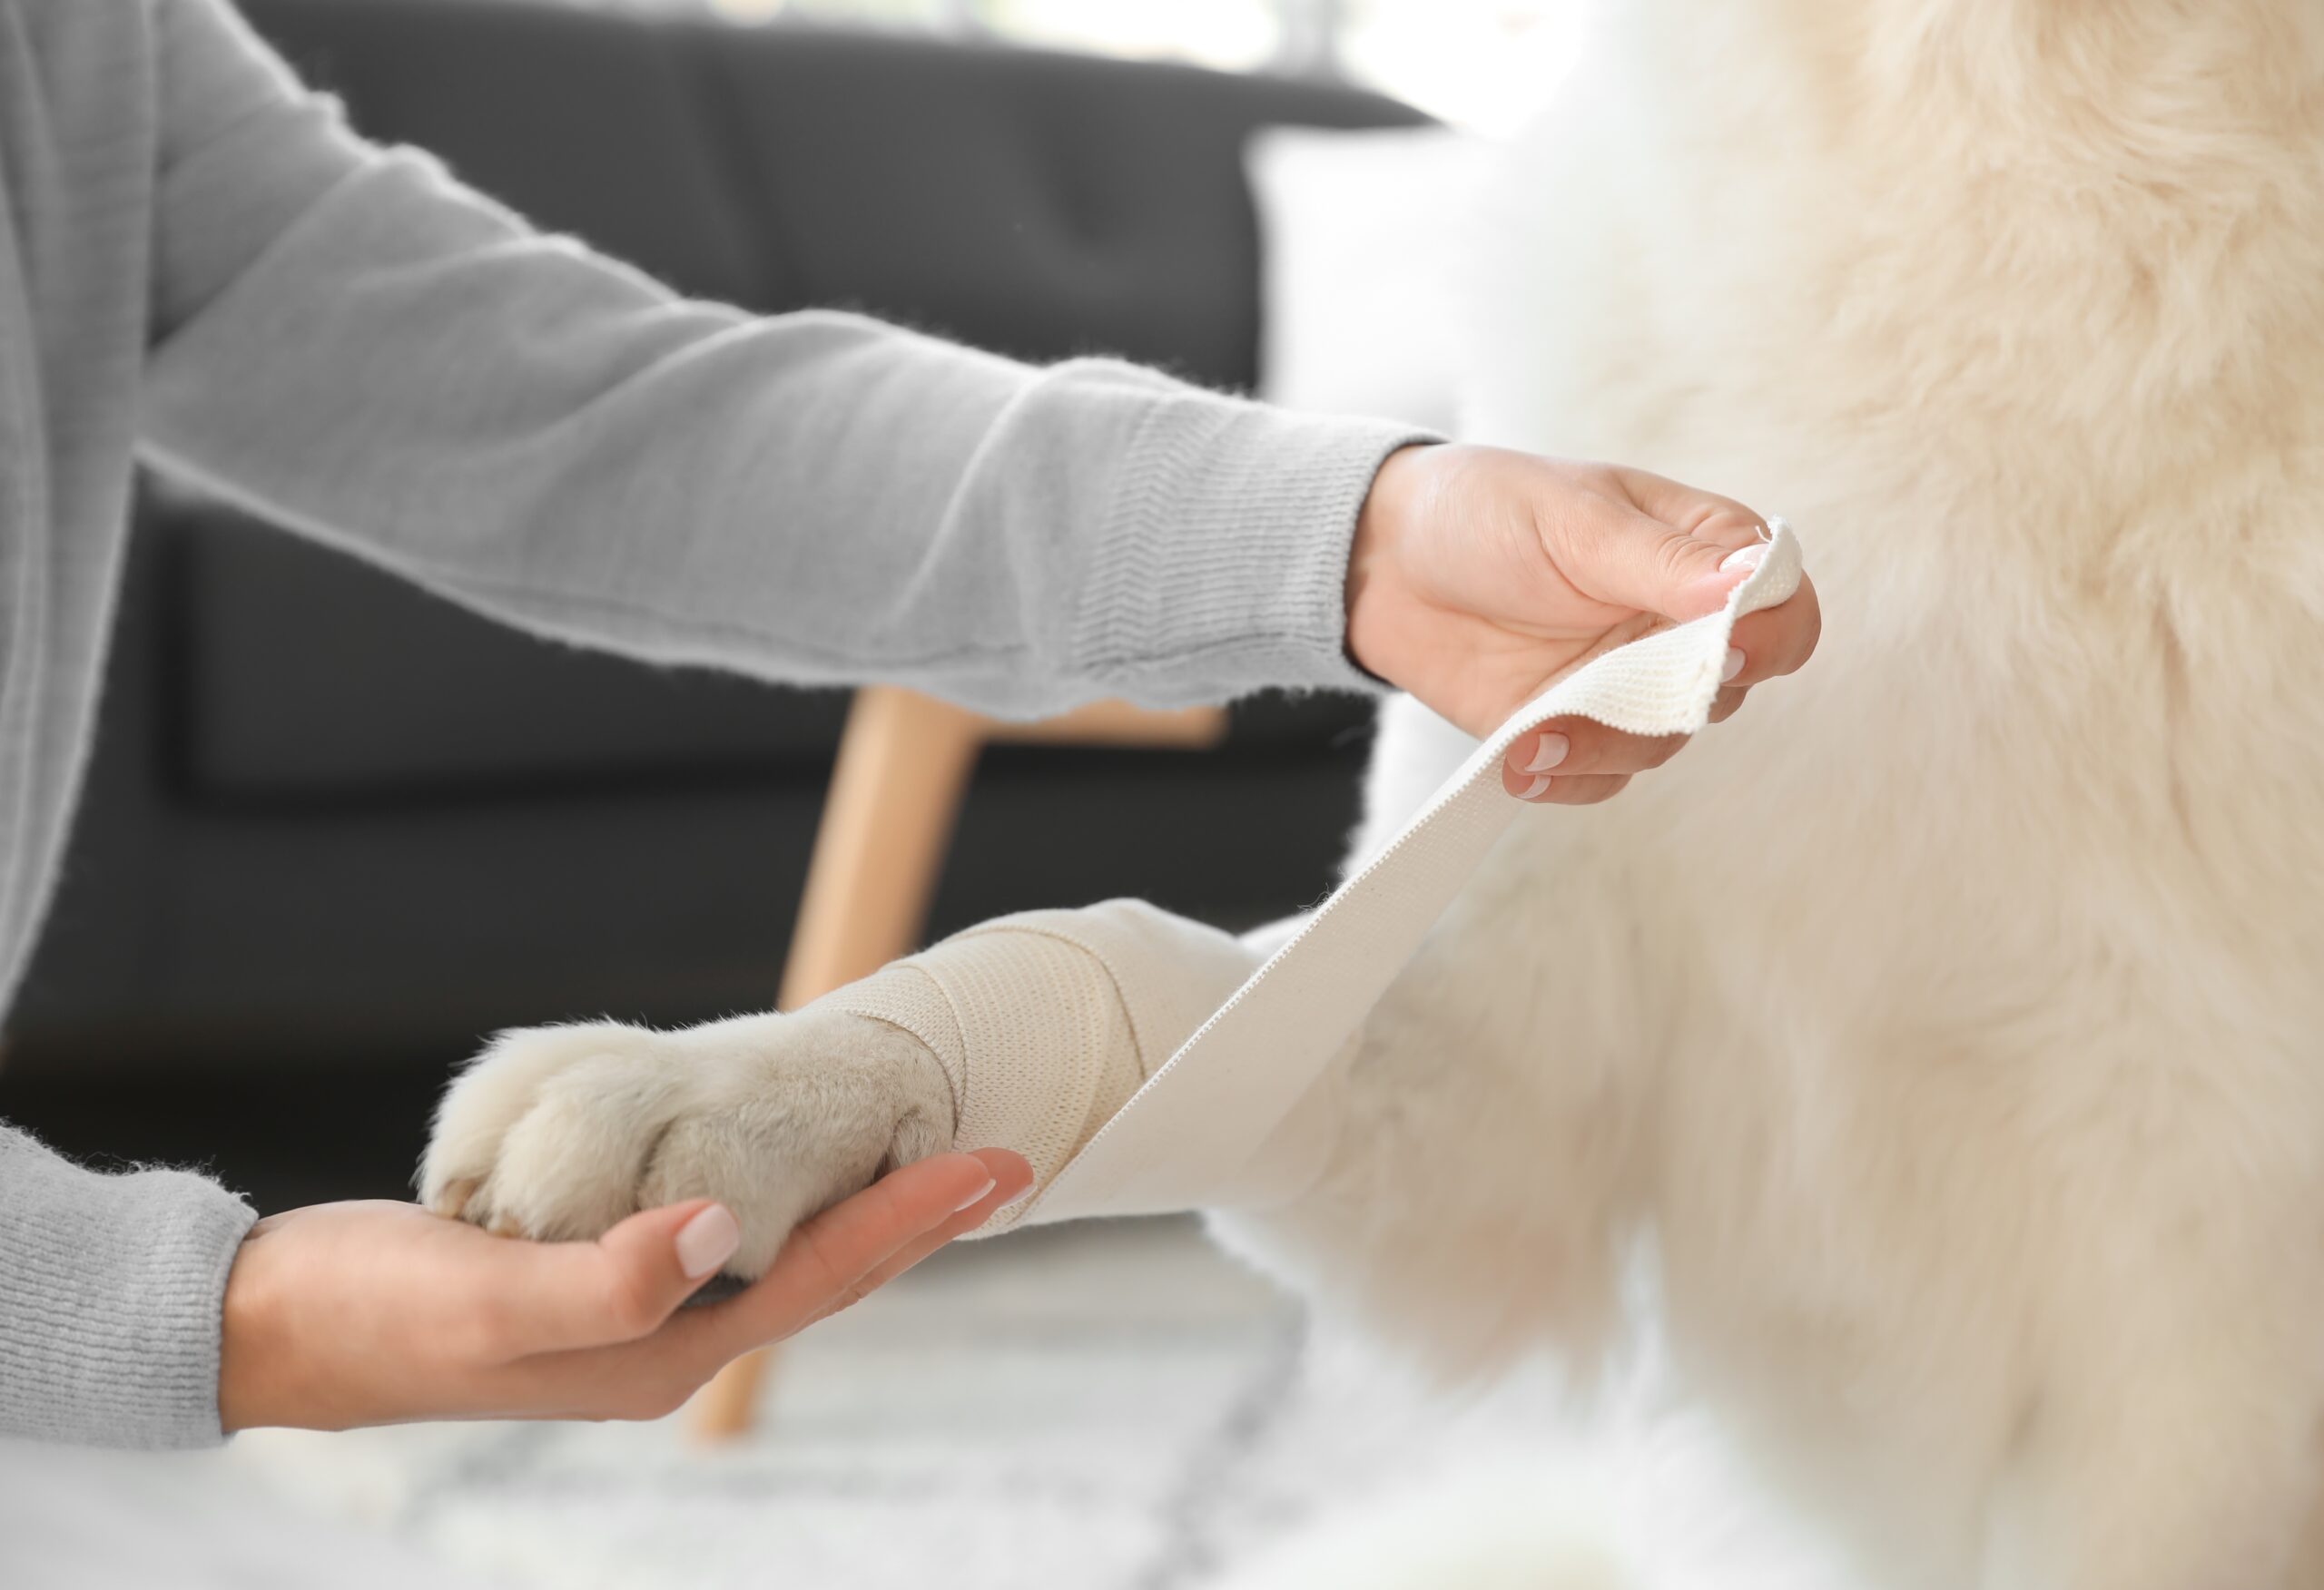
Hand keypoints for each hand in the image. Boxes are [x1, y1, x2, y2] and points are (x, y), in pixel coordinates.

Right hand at [217, 1148, 1031, 1431]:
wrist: (283, 1326)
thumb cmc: (376, 1313)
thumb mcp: (489, 1298)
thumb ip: (605, 1278)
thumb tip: (719, 1232)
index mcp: (659, 1353)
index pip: (819, 1275)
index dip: (911, 1218)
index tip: (997, 1164)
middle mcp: (662, 1340)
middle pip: (820, 1272)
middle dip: (911, 1218)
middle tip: (1001, 1163)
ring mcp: (630, 1313)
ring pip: (778, 1256)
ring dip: (854, 1211)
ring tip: (926, 1169)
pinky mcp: (593, 1277)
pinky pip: (717, 1236)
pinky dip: (775, 1200)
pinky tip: (786, 1172)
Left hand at [1346, 444, 1820, 801]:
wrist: (1383, 562)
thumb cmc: (1484, 511)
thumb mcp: (1574, 518)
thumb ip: (1663, 559)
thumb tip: (1748, 582)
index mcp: (1701, 553)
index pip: (1782, 608)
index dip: (1770, 636)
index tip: (1727, 650)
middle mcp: (1677, 626)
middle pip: (1728, 691)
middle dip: (1671, 704)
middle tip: (1606, 697)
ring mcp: (1628, 684)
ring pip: (1663, 745)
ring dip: (1605, 749)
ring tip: (1535, 737)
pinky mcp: (1574, 729)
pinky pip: (1601, 780)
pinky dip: (1565, 779)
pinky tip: (1518, 762)